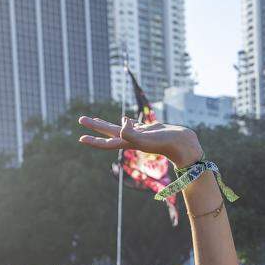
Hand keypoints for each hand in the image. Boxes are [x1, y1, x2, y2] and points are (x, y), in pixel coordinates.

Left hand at [77, 115, 202, 166]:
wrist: (184, 145)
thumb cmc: (167, 143)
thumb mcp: (147, 138)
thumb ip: (131, 133)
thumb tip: (121, 124)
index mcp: (129, 143)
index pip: (107, 142)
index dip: (94, 140)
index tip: (80, 138)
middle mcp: (132, 140)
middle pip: (109, 132)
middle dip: (95, 127)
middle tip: (80, 119)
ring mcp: (140, 135)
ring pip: (119, 128)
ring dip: (106, 124)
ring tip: (95, 120)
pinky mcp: (148, 130)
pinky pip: (133, 125)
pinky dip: (126, 122)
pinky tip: (124, 120)